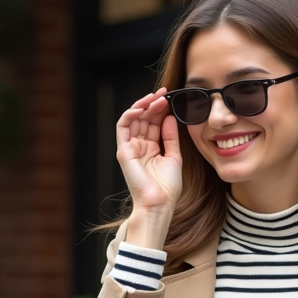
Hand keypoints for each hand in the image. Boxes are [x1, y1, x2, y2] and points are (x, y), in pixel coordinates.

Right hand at [115, 88, 181, 247]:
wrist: (160, 203)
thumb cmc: (168, 187)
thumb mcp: (174, 156)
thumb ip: (171, 137)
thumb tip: (169, 117)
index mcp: (150, 149)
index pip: (153, 122)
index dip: (160, 109)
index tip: (171, 98)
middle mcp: (138, 147)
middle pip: (143, 118)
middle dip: (153, 103)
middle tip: (165, 93)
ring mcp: (130, 148)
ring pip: (132, 119)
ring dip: (143, 105)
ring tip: (156, 97)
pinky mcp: (123, 151)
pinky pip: (122, 127)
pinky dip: (130, 114)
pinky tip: (142, 107)